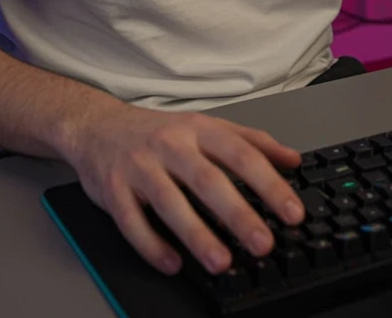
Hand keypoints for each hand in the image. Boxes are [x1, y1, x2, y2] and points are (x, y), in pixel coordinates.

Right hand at [62, 101, 304, 277]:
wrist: (97, 126)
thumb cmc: (158, 132)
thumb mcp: (206, 127)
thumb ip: (251, 141)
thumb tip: (294, 159)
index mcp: (198, 130)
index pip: (241, 155)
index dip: (269, 184)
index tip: (292, 212)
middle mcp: (170, 145)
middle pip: (208, 180)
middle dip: (237, 214)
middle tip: (263, 242)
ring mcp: (140, 167)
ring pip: (170, 203)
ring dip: (197, 235)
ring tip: (221, 262)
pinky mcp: (114, 190)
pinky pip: (132, 222)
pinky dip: (152, 245)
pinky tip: (172, 264)